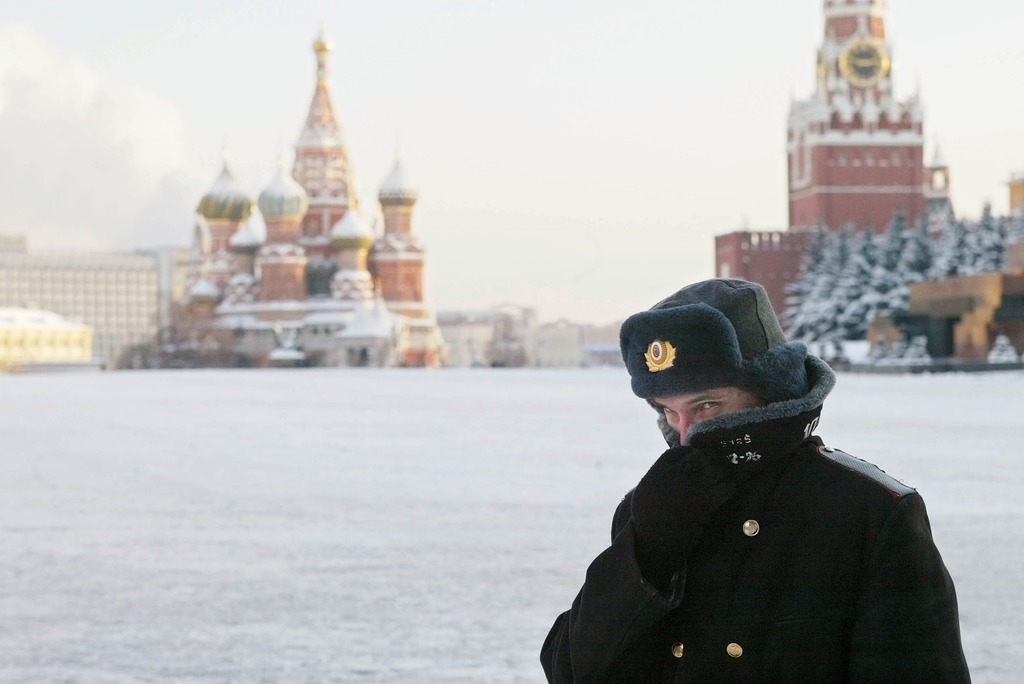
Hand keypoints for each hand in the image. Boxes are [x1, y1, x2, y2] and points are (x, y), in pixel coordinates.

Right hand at [630, 446, 735, 588]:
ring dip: (720, 475)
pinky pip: (725, 489)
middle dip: (708, 463)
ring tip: (720, 481)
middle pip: (701, 459)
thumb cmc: (648, 516)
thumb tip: (680, 462)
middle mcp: (677, 475)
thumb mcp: (647, 487)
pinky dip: (728, 488)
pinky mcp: (706, 504)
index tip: (696, 459)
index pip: (680, 452)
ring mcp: (692, 488)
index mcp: (660, 470)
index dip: (691, 454)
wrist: (653, 541)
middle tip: (712, 470)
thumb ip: (661, 472)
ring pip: (716, 472)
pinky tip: (725, 492)